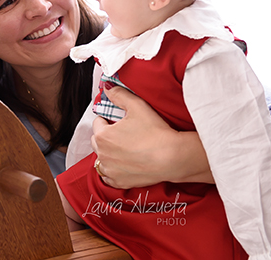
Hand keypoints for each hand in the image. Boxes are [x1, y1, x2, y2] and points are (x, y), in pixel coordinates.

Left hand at [91, 85, 210, 187]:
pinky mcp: (119, 182)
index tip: (119, 122)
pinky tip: (126, 164)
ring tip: (125, 149)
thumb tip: (107, 88)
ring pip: (102, 158)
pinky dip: (114, 170)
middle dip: (107, 136)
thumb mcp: (137, 106)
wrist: (173, 158)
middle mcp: (102, 154)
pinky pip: (109, 175)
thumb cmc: (156, 132)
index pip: (98, 123)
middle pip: (98, 141)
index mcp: (102, 135)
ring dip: (109, 153)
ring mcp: (110, 170)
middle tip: (123, 134)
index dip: (108, 120)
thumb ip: (119, 95)